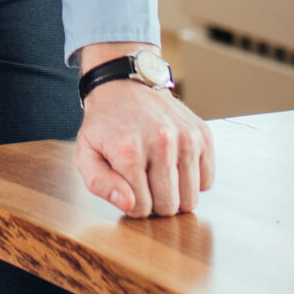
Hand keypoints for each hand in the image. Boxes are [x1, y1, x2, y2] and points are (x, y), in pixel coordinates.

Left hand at [74, 57, 214, 217]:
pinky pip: (207, 181)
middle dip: (155, 202)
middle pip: (169, 206)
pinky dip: (192, 180)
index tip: (128, 188)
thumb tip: (129, 205)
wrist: (124, 86)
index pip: (141, 207)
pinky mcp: (203, 135)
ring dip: (175, 193)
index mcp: (128, 150)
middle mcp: (161, 142)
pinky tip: (175, 164)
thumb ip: (100, 184)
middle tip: (144, 181)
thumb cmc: (104, 124)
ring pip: (190, 199)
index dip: (133, 204)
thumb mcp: (86, 153)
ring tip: (159, 173)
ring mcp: (186, 137)